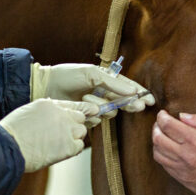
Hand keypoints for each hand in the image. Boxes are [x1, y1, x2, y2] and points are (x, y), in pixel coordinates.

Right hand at [0, 98, 98, 171]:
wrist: (8, 147)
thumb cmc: (12, 133)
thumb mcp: (28, 113)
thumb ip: (44, 112)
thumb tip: (52, 118)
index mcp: (49, 104)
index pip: (72, 104)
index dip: (79, 110)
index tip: (87, 112)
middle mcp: (61, 114)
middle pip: (80, 117)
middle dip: (75, 124)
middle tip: (64, 134)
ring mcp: (66, 130)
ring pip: (82, 131)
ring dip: (74, 137)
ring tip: (59, 144)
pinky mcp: (69, 146)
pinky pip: (80, 146)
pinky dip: (73, 149)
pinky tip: (61, 152)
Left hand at [30, 62, 154, 113]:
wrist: (45, 87)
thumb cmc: (67, 76)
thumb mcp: (91, 74)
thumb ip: (113, 82)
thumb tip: (132, 91)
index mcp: (105, 81)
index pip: (127, 88)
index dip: (140, 94)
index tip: (150, 100)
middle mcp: (102, 94)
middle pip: (123, 103)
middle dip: (130, 104)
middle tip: (138, 106)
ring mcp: (95, 107)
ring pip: (109, 112)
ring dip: (100, 105)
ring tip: (86, 97)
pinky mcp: (86, 118)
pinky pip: (96, 120)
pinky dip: (90, 114)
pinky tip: (81, 106)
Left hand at [152, 110, 195, 194]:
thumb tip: (182, 116)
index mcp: (194, 140)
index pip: (168, 125)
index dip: (162, 117)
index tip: (162, 114)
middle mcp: (184, 154)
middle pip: (158, 139)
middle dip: (156, 128)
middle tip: (160, 123)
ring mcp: (181, 168)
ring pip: (158, 153)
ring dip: (156, 143)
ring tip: (161, 136)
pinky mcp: (181, 178)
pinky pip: (164, 165)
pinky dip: (161, 155)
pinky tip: (167, 151)